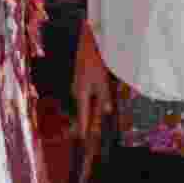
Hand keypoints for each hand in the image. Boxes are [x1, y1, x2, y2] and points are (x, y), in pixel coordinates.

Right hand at [72, 21, 113, 138]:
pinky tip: (97, 96)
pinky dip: (91, 99)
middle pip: (83, 110)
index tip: (82, 139)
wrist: (87, 44)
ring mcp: (77, 85)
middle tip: (90, 133)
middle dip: (88, 120)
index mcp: (81, 93)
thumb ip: (105, 98)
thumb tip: (106, 112)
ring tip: (95, 114)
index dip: (83, 128)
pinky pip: (86, 95)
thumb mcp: (102, 81)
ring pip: (85, 101)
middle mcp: (76, 91)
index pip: (82, 115)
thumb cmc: (94, 62)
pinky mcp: (80, 80)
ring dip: (90, 108)